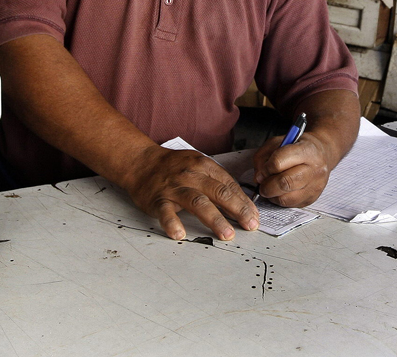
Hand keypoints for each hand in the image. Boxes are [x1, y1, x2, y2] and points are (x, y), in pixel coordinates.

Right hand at [123, 146, 258, 240]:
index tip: (254, 216)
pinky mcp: (158, 199)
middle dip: (238, 210)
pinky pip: (166, 212)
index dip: (244, 202)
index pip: (229, 185)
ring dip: (215, 219)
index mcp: (204, 165)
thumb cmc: (173, 167)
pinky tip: (180, 234)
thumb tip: (241, 202)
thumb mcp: (198, 165)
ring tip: (227, 234)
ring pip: (198, 203)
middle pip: (219, 192)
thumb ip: (217, 181)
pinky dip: (172, 223)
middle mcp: (191, 175)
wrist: (141, 162)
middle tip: (250, 225)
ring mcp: (174, 187)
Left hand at [253, 132, 331, 207]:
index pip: (279, 162)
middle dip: (267, 186)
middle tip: (262, 183)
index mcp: (306, 150)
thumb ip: (264, 157)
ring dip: (272, 195)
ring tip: (271, 186)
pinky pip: (290, 205)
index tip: (262, 171)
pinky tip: (281, 191)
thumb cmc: (298, 146)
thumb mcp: (278, 142)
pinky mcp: (312, 198)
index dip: (266, 168)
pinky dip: (280, 199)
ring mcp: (315, 186)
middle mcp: (314, 169)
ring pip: (286, 198)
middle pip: (284, 183)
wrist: (321, 154)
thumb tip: (259, 178)